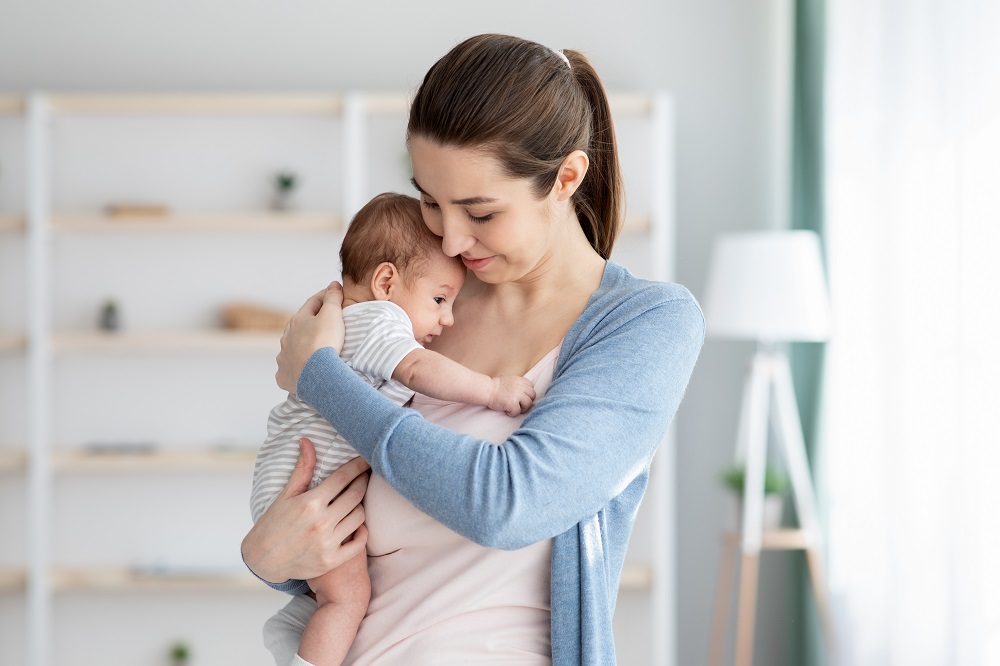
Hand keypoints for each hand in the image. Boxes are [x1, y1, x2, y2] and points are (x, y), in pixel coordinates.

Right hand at [241, 438, 370, 583]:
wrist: (263, 559)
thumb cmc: (274, 523)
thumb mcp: (286, 494)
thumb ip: (303, 468)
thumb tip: (306, 440)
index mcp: (310, 503)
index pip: (343, 477)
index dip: (358, 466)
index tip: (366, 460)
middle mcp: (321, 523)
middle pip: (356, 495)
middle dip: (364, 481)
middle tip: (365, 476)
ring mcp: (327, 543)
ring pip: (360, 517)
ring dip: (361, 506)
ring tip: (356, 500)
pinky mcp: (332, 560)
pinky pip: (360, 542)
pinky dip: (362, 532)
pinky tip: (357, 524)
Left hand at [276, 282, 346, 393]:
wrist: (317, 375)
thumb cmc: (324, 343)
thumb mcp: (332, 315)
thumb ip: (332, 299)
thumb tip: (333, 285)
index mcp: (297, 321)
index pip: (312, 304)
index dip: (325, 297)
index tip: (335, 294)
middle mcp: (286, 338)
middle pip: (299, 326)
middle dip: (310, 322)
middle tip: (323, 322)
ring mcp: (283, 358)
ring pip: (291, 348)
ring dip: (300, 346)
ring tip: (312, 349)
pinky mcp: (285, 376)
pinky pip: (288, 370)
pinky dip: (295, 367)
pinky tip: (301, 370)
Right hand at [488, 376, 535, 415]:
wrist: (487, 390)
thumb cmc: (496, 386)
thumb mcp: (511, 380)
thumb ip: (520, 385)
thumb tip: (527, 393)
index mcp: (521, 380)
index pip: (532, 388)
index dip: (527, 394)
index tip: (521, 397)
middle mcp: (521, 387)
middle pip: (532, 396)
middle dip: (526, 402)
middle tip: (518, 404)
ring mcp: (517, 395)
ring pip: (528, 405)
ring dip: (521, 408)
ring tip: (513, 408)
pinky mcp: (512, 404)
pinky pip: (518, 412)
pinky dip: (512, 413)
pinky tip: (507, 410)